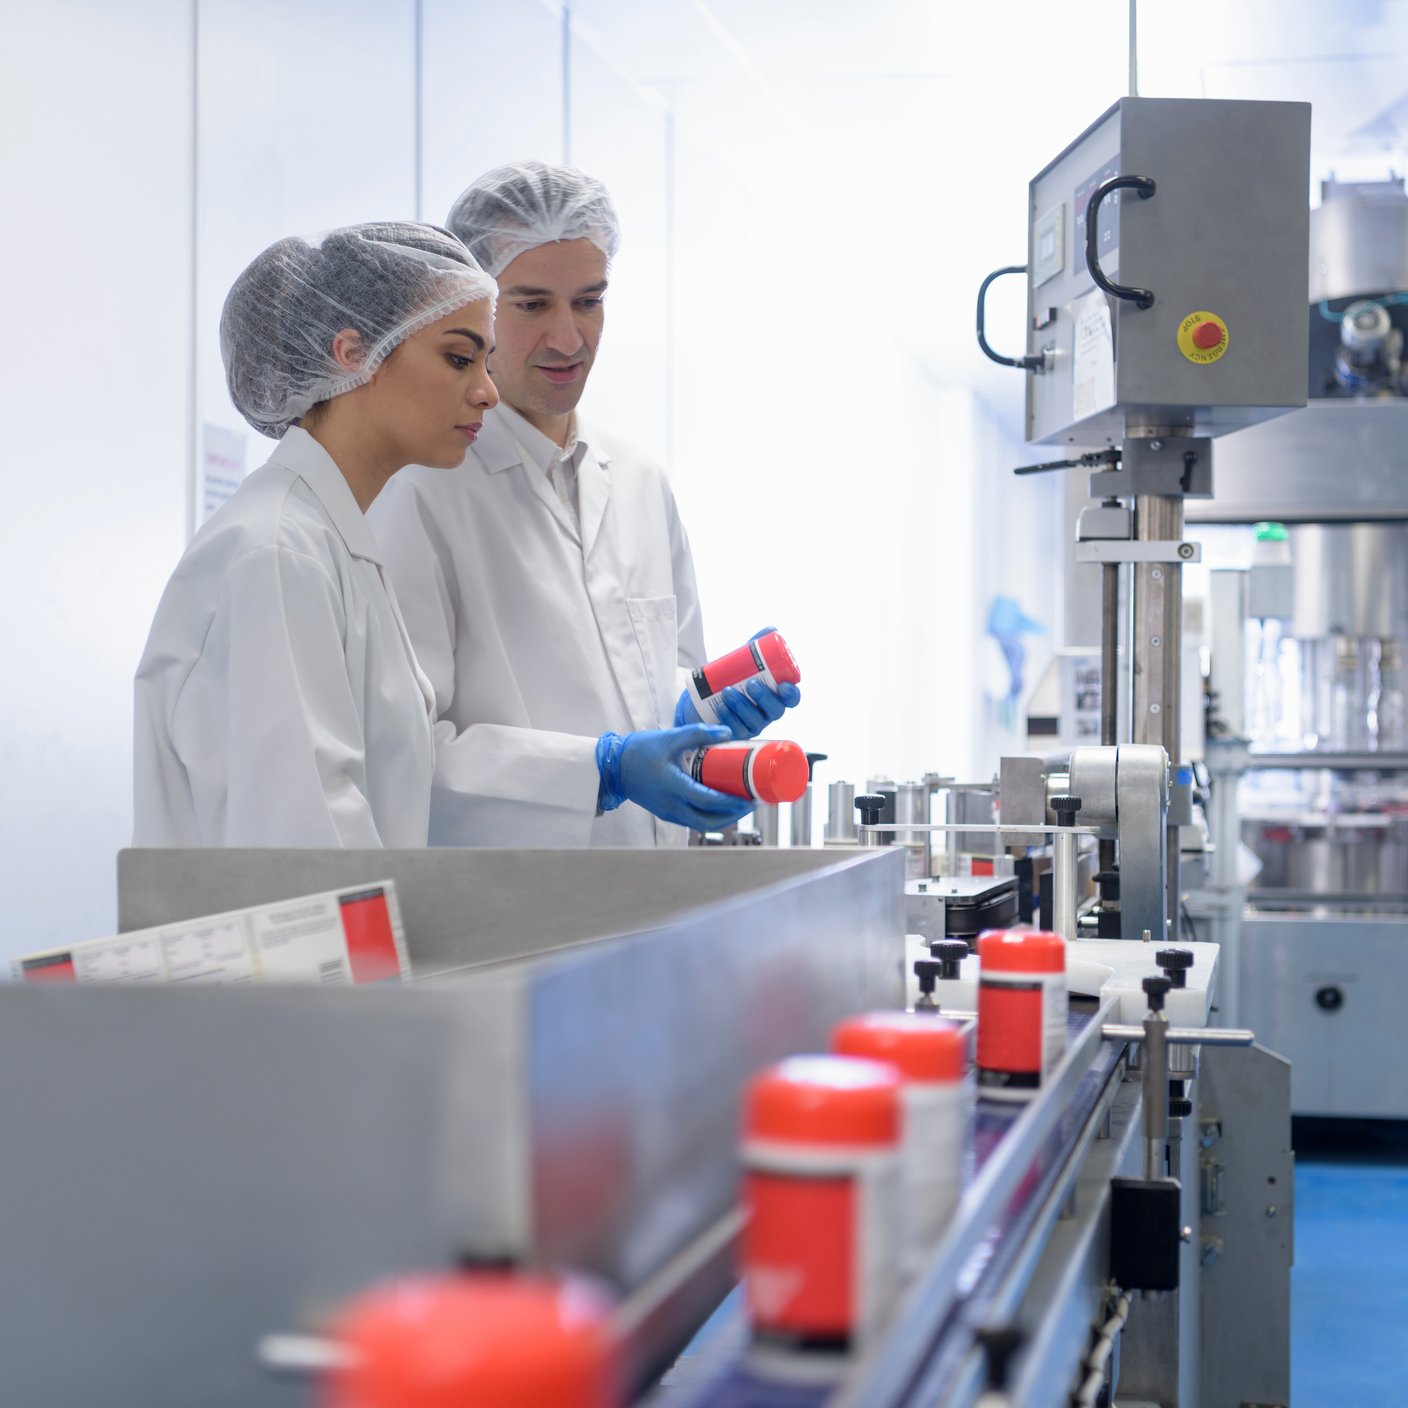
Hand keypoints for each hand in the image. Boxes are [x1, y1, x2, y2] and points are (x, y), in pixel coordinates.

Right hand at [597, 724, 755, 830]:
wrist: (614, 767)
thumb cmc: (640, 751)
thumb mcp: (670, 738)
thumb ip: (699, 733)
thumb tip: (727, 732)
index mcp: (672, 786)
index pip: (707, 800)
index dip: (730, 802)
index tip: (749, 798)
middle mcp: (671, 805)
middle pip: (708, 821)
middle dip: (733, 816)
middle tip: (750, 805)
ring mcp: (668, 812)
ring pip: (701, 824)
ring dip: (723, 819)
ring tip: (740, 806)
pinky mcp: (666, 814)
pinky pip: (693, 821)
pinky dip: (709, 817)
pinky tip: (720, 807)